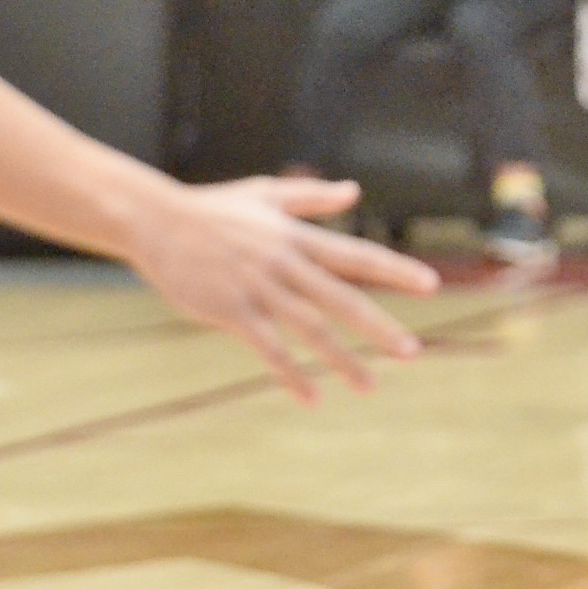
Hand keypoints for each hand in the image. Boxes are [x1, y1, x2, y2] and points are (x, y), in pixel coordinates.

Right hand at [122, 175, 440, 402]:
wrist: (156, 222)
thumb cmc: (213, 208)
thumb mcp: (266, 194)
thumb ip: (312, 198)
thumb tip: (354, 191)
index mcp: (297, 236)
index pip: (357, 256)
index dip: (395, 271)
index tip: (431, 285)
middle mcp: (285, 264)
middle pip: (343, 300)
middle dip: (380, 328)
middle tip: (413, 353)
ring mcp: (259, 289)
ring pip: (311, 330)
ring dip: (343, 360)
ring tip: (371, 386)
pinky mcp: (231, 312)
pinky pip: (269, 349)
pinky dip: (292, 374)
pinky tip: (313, 396)